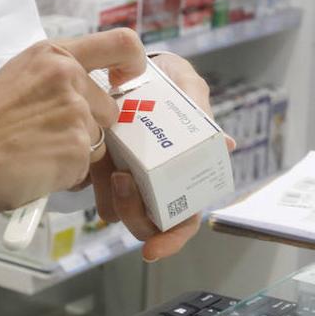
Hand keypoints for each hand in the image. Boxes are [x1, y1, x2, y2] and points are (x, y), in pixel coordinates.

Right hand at [0, 28, 144, 216]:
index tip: (126, 80)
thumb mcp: (19, 78)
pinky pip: (88, 167)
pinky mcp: (77, 147)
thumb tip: (92, 93)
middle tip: (49, 138)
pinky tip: (38, 169)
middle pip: (110, 108)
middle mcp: (68, 76)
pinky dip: (68, 175)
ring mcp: (75, 112)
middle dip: (90, 128)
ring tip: (38, 154)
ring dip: (77, 154)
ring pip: (101, 140)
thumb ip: (58, 78)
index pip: (122, 43)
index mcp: (54, 54)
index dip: (134, 63)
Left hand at [88, 53, 235, 262]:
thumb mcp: (190, 90)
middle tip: (123, 181)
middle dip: (133, 214)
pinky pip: (91, 186)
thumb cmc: (171, 82)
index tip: (152, 251)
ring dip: (111, 200)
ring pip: (116, 210)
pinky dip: (88, 180)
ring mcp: (126, 175)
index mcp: (184, 176)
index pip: (184, 221)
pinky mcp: (98, 163)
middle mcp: (155, 183)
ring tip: (109, 168)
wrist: (135, 64)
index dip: (171, 240)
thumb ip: (203, 114)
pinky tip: (88, 162)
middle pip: (146, 224)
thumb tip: (226, 145)